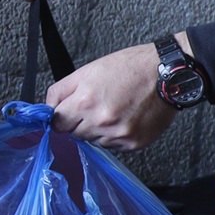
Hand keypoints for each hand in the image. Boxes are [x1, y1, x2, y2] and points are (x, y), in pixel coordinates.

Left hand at [47, 43, 174, 151]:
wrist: (167, 75)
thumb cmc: (129, 68)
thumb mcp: (88, 70)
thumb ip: (62, 90)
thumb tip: (47, 108)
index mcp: (85, 101)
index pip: (57, 123)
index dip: (61, 117)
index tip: (67, 113)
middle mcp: (100, 121)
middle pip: (75, 134)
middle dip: (80, 122)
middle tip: (96, 106)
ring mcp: (118, 134)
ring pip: (94, 141)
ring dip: (98, 130)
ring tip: (114, 109)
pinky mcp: (133, 143)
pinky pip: (113, 146)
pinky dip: (115, 135)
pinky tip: (126, 118)